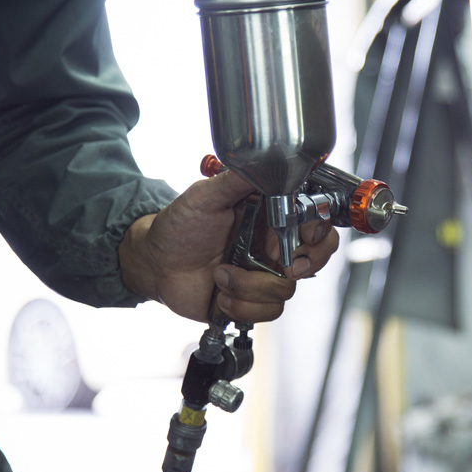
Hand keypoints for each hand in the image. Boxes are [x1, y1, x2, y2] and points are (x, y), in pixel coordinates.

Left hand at [118, 170, 339, 323]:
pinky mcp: (252, 301)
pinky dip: (242, 306)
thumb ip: (239, 178)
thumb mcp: (206, 195)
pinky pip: (267, 312)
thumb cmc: (179, 226)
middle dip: (301, 265)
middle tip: (281, 265)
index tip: (299, 237)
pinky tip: (221, 294)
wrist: (155, 263)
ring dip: (250, 287)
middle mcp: (273, 247)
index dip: (316, 233)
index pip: (315, 224)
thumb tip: (267, 160)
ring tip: (221, 274)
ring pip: (286, 290)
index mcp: (271, 218)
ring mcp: (263, 276)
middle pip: (315, 259)